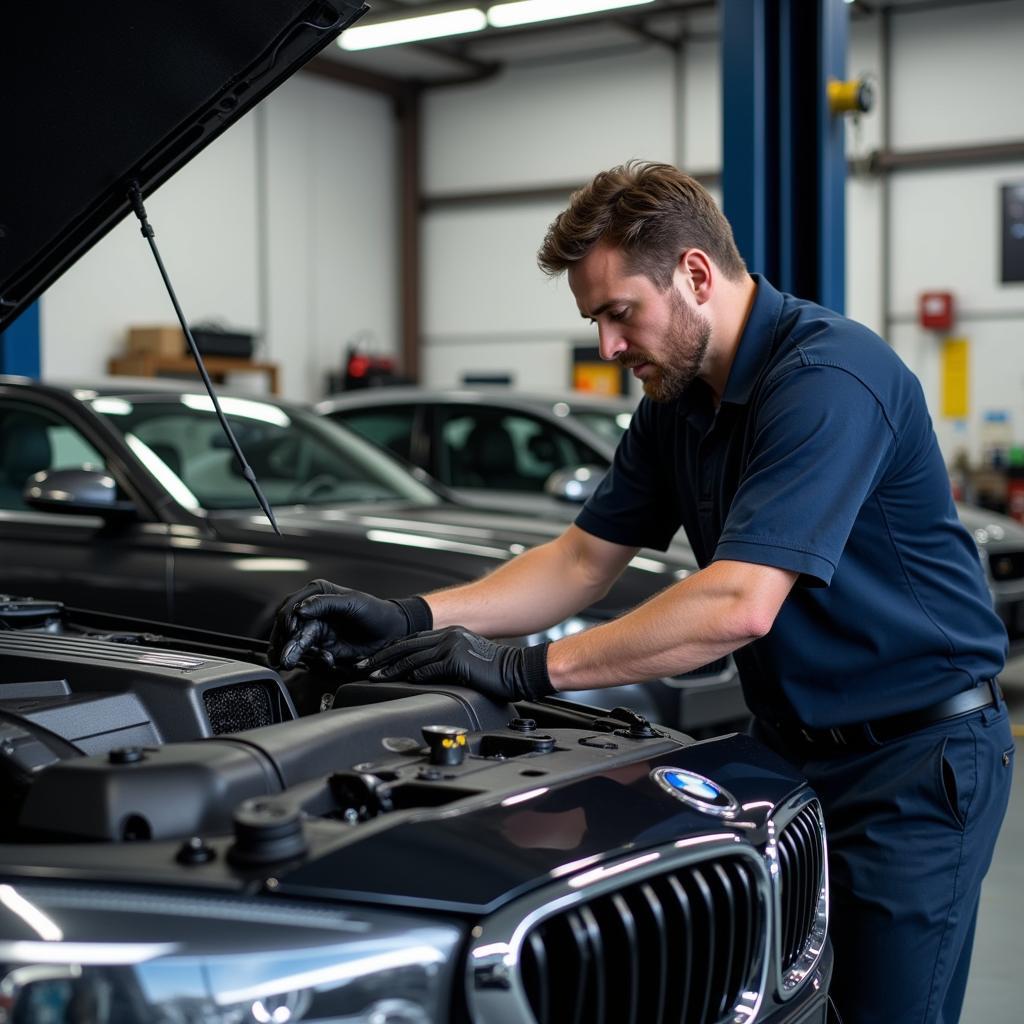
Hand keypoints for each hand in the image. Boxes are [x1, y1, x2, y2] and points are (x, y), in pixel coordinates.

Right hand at [268, 579, 431, 669]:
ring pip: (296, 645)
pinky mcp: (324, 648)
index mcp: (317, 594)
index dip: (287, 620)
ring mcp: (318, 631)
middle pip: (288, 629)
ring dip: (297, 654)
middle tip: (285, 658)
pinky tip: (328, 660)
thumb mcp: (351, 602)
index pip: (290, 607)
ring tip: (297, 661)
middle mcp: (313, 613)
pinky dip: (316, 661)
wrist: (393, 632)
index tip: (292, 631)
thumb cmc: (375, 611)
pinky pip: (311, 657)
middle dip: (286, 644)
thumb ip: (324, 603)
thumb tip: (300, 609)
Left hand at [359, 627, 552, 702]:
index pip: (411, 641)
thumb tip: (420, 675)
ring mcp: (452, 645)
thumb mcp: (466, 660)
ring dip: (390, 668)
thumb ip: (444, 662)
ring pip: (412, 657)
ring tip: (373, 676)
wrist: (517, 670)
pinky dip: (413, 675)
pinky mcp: (457, 659)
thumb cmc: (496, 670)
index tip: (373, 661)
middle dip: (381, 658)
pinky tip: (402, 681)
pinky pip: (429, 668)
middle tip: (362, 667)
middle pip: (406, 646)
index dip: (389, 651)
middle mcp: (448, 635)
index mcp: (449, 634)